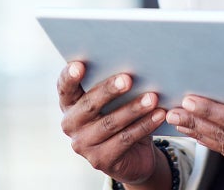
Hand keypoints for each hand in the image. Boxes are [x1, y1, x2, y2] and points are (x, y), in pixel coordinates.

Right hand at [58, 62, 168, 186]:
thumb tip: (133, 63)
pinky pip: (125, 139)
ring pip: (110, 123)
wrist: (132, 155)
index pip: (65, 88)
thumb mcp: (113, 100)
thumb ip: (113, 85)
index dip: (69, 76)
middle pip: (89, 105)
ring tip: (152, 97)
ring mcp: (83, 145)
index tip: (79, 65)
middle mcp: (71, 124)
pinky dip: (144, 126)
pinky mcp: (101, 160)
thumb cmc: (120, 114)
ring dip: (133, 109)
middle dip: (109, 90)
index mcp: (69, 104)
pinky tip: (158, 115)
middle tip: (128, 79)